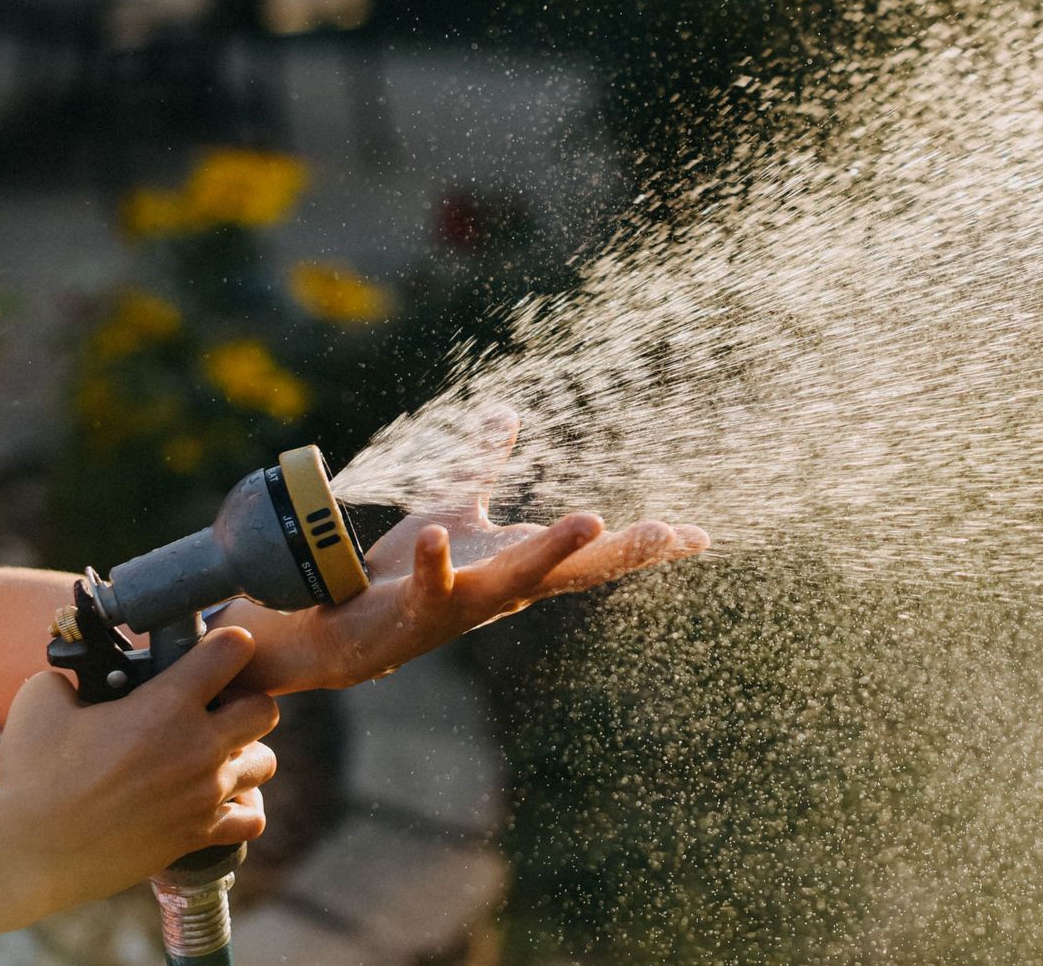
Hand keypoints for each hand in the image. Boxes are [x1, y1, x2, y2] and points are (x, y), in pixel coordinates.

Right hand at [0, 627, 277, 913]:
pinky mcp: (198, 835)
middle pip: (265, 708)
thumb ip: (70, 678)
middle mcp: (199, 747)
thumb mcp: (41, 702)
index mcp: (167, 705)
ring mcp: (204, 793)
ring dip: (244, 756)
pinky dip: (240, 811)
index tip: (213, 652)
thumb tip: (75, 678)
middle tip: (214, 712)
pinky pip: (250, 820)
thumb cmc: (33, 777)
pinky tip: (215, 804)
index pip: (233, 649)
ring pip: (265, 762)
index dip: (226, 644)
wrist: (30, 852)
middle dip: (245, 703)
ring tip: (213, 758)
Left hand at [234, 414, 708, 693]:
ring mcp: (465, 603)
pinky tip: (439, 538)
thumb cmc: (404, 576)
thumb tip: (507, 413)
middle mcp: (505, 588)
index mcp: (521, 562)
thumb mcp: (452, 509)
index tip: (700, 536)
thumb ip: (480, 463)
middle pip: (578, 569)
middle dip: (627, 550)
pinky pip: (431, 585)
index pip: (597, 551)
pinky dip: (437, 563)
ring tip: (595, 517)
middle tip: (675, 534)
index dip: (648, 544)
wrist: (342, 630)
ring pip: (518, 579)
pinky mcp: (417, 610)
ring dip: (555, 551)